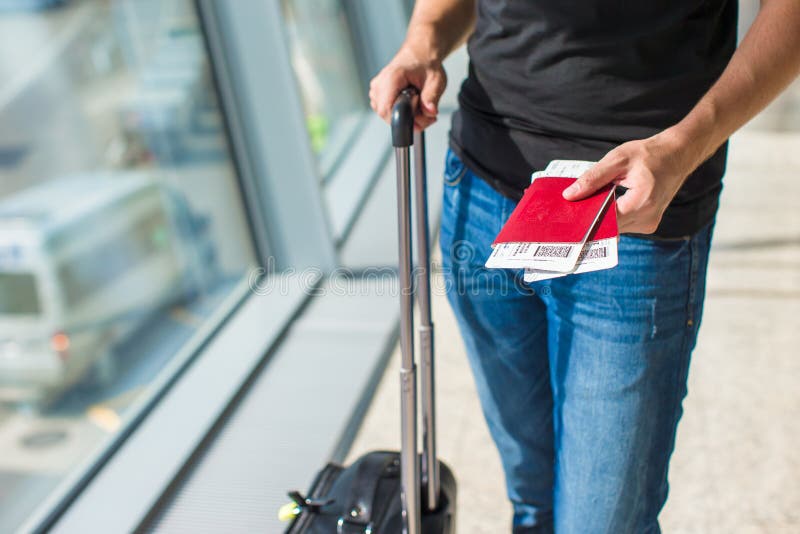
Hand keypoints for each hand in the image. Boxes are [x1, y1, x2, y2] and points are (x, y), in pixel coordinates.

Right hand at [369, 45, 446, 130]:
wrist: (420, 54)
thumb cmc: (426, 63)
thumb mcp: (436, 80)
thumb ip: (432, 96)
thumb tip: (430, 112)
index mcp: (392, 78)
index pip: (386, 110)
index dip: (403, 119)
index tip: (419, 116)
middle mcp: (380, 84)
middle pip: (386, 115)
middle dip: (408, 119)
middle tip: (425, 111)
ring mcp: (376, 89)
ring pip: (386, 115)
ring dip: (404, 116)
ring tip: (417, 104)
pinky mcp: (378, 94)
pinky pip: (385, 111)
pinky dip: (399, 112)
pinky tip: (409, 103)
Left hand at [562, 130, 701, 233]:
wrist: (678, 155)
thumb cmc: (650, 154)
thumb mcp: (618, 159)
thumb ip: (593, 179)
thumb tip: (569, 195)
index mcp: (642, 202)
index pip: (605, 220)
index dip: (584, 217)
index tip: (567, 215)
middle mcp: (647, 218)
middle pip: (608, 227)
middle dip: (590, 217)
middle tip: (572, 207)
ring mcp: (649, 224)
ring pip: (614, 228)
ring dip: (601, 216)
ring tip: (591, 201)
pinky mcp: (648, 224)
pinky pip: (622, 225)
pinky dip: (612, 216)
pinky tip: (605, 203)